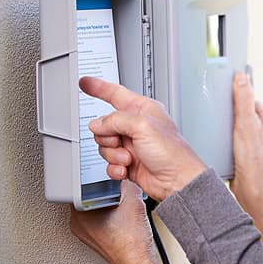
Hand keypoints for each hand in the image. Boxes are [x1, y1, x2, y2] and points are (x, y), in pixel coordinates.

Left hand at [70, 180, 166, 263]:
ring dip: (106, 204)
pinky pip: (97, 221)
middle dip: (103, 191)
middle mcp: (77, 223)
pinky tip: (122, 218)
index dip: (95, 176)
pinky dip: (108, 216)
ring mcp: (84, 233)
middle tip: (116, 191)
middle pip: (88, 196)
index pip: (80, 184)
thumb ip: (127, 182)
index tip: (104, 176)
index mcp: (79, 211)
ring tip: (120, 206)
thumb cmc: (131, 242)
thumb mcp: (133, 201)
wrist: (137, 263)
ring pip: (93, 209)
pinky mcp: (93, 239)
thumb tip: (125, 175)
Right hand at [80, 77, 206, 200]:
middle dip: (108, 136)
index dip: (99, 87)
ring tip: (129, 158)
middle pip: (104, 124)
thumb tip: (98, 124)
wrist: (177, 181)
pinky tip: (126, 169)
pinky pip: (109, 163)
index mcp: (144, 110)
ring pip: (104, 145)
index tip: (85, 83)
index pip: (116, 93)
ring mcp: (132, 145)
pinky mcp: (129, 163)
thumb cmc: (172, 153)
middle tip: (120, 141)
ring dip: (114, 154)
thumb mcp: (143, 126)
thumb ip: (115, 120)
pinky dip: (115, 168)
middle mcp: (137, 126)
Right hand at [229, 72, 262, 252]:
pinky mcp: (262, 160)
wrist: (253, 190)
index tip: (226, 108)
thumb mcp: (244, 124)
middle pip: (249, 118)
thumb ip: (243, 99)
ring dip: (237, 136)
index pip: (252, 102)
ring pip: (249, 134)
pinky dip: (239, 149)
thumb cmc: (251, 159)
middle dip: (236, 121)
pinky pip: (248, 148)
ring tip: (227, 142)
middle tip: (225, 128)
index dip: (237, 105)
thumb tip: (242, 77)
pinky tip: (231, 154)